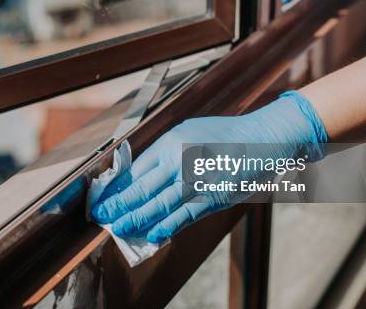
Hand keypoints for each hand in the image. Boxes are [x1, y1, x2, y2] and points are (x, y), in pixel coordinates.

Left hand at [90, 91, 327, 242]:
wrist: (263, 138)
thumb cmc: (225, 135)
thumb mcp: (189, 133)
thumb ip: (166, 153)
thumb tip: (140, 176)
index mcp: (172, 142)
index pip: (136, 169)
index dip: (117, 186)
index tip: (103, 197)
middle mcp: (181, 159)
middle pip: (143, 187)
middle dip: (119, 205)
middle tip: (102, 216)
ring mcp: (198, 179)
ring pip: (160, 204)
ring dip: (137, 218)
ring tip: (119, 228)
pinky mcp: (214, 196)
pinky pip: (186, 215)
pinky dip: (167, 225)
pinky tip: (152, 233)